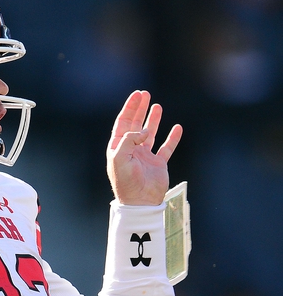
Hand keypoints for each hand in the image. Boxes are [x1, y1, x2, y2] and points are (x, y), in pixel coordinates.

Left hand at [106, 90, 182, 205]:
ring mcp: (145, 156)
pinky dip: (172, 137)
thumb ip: (129, 141)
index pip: (123, 123)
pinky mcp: (158, 164)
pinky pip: (166, 147)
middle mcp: (131, 150)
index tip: (137, 95)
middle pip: (135, 124)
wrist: (139, 201)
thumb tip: (142, 131)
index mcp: (118, 148)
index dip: (129, 108)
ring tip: (157, 106)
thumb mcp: (120, 158)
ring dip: (152, 120)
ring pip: (149, 133)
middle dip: (139, 109)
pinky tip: (177, 127)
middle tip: (145, 94)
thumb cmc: (126, 181)